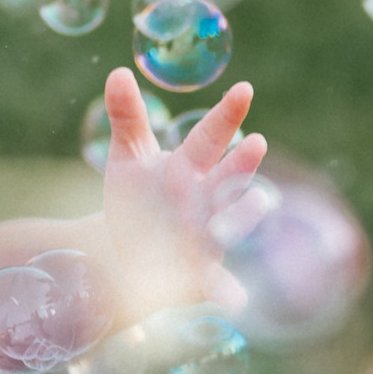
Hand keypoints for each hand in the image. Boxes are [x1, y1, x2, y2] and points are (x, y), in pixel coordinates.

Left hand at [96, 67, 269, 322]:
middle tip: (255, 142)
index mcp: (191, 167)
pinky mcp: (203, 275)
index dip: (227, 114)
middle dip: (241, 163)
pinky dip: (229, 291)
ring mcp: (210, 236)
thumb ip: (127, 116)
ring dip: (241, 217)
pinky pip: (221, 284)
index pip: (210, 136)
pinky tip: (237, 300)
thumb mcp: (127, 158)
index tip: (244, 89)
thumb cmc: (135, 201)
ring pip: (234, 223)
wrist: (125, 255)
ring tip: (253, 204)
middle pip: (229, 177)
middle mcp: (209, 200)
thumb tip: (117, 73)